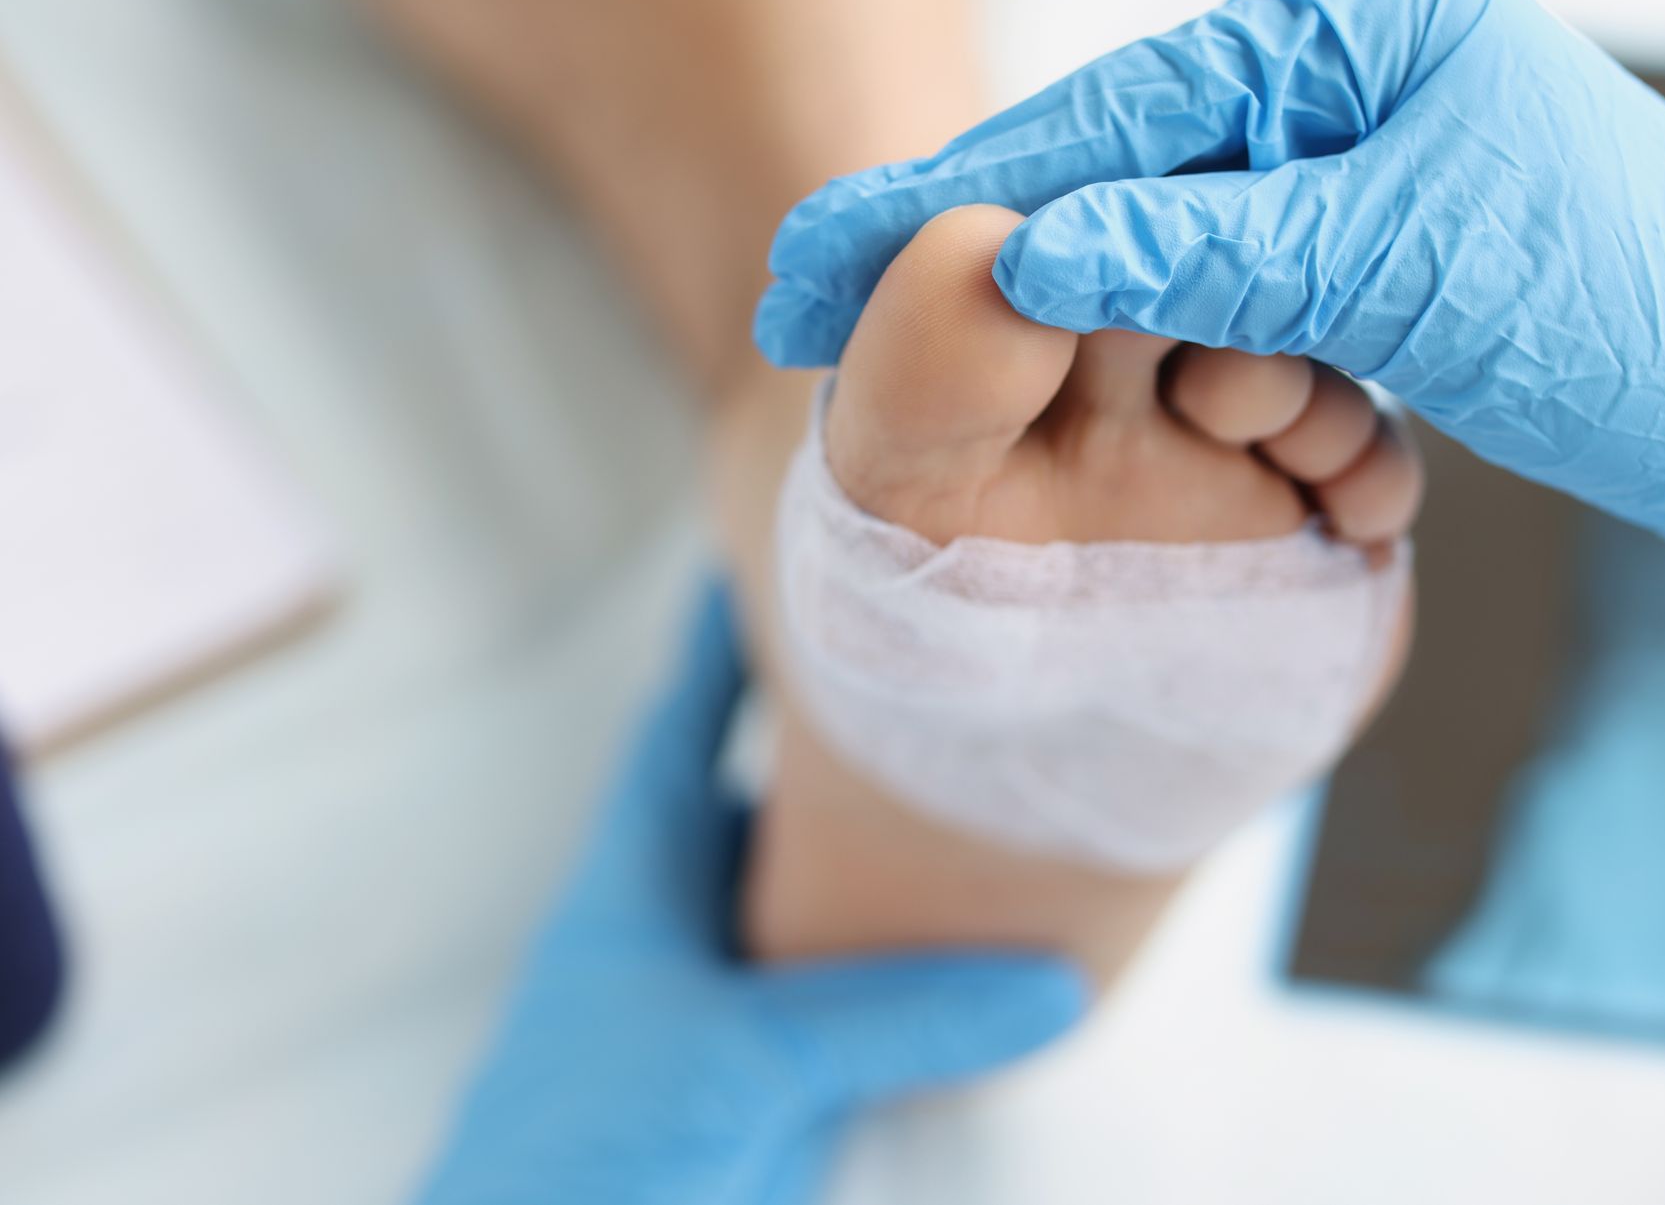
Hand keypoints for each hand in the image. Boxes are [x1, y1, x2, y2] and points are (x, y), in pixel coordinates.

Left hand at [413, 582, 1083, 1203]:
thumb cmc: (580, 1155)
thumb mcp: (742, 1058)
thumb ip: (894, 1014)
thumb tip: (1054, 981)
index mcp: (641, 880)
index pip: (686, 720)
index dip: (726, 638)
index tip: (767, 548)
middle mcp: (687, 927)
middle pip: (774, 801)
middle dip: (848, 745)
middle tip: (942, 676)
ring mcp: (729, 1010)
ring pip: (824, 908)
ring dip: (890, 867)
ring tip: (990, 805)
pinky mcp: (769, 1094)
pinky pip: (856, 1016)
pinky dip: (915, 984)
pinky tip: (987, 969)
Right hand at [756, 0, 1664, 633]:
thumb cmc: (1632, 313)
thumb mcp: (1402, 267)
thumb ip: (1208, 251)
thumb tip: (1028, 256)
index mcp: (1362, 31)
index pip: (1119, 114)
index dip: (954, 192)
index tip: (819, 252)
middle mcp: (1348, 77)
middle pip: (1113, 160)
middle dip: (962, 239)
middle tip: (805, 297)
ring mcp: (1357, 161)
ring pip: (1158, 232)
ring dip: (1054, 303)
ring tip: (896, 340)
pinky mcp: (1371, 248)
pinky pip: (1224, 283)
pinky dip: (1148, 331)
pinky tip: (1056, 355)